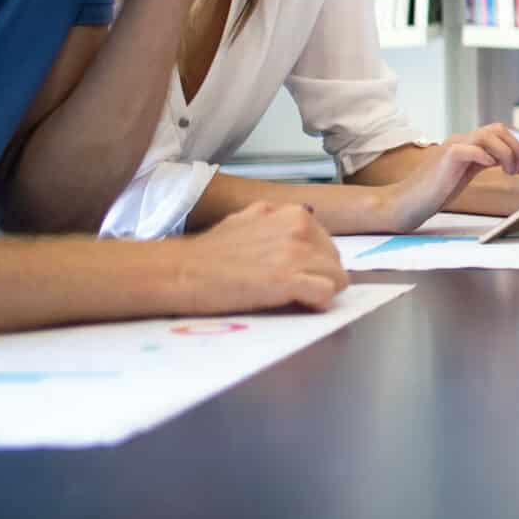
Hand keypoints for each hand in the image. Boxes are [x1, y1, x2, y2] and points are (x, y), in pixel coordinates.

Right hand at [172, 202, 348, 312]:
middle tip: (294, 291)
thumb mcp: (249, 221)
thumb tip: (295, 235)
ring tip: (294, 300)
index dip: (315, 263)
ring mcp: (296, 251)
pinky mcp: (289, 278)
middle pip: (335, 261)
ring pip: (336, 278)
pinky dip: (317, 304)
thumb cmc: (210, 252)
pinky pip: (326, 293)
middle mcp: (300, 225)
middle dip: (320, 277)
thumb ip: (276, 225)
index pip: (325, 243)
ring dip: (320, 292)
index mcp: (292, 212)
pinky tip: (300, 306)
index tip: (298, 275)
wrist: (181, 271)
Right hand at [375, 126, 518, 230]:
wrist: (406, 203)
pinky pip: (470, 148)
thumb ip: (484, 163)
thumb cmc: (435, 192)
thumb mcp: (466, 175)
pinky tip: (490, 168)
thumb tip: (511, 162)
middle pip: (499, 129)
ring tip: (509, 172)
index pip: (503, 137)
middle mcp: (462, 141)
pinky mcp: (445, 157)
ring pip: (489, 135)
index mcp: (469, 145)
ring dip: (507, 153)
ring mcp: (453, 147)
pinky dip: (485, 156)